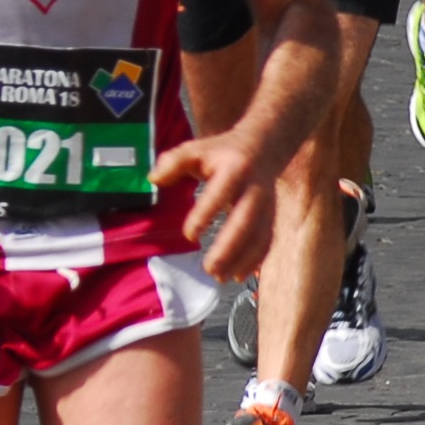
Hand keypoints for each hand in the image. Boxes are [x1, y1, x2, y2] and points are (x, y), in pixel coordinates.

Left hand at [153, 127, 283, 281]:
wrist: (262, 147)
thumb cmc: (219, 152)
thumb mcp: (195, 149)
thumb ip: (173, 163)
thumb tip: (152, 179)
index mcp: (234, 168)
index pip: (220, 193)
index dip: (206, 214)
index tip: (189, 236)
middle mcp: (254, 188)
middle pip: (245, 221)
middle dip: (229, 247)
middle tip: (209, 269)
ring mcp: (267, 204)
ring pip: (259, 236)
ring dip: (242, 259)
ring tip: (220, 277)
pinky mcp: (271, 216)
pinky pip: (266, 241)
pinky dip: (255, 260)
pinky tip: (238, 275)